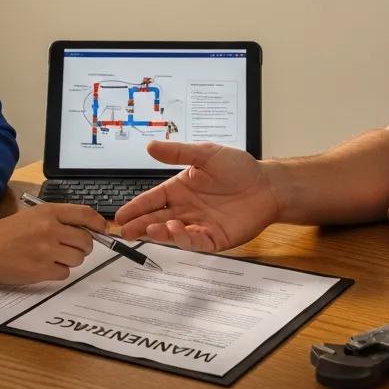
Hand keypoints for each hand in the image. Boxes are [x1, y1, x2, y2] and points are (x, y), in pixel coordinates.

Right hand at [0, 202, 105, 284]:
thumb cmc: (5, 233)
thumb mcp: (31, 216)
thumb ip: (57, 219)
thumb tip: (85, 228)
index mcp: (48, 212)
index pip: (85, 214)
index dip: (98, 223)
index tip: (101, 229)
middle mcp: (50, 229)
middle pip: (86, 241)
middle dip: (83, 246)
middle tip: (73, 248)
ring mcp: (46, 251)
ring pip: (77, 259)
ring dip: (70, 260)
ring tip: (53, 257)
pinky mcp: (41, 271)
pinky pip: (64, 274)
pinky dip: (58, 272)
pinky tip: (44, 266)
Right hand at [113, 141, 278, 251]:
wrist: (267, 185)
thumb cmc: (239, 168)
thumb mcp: (206, 154)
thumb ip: (177, 153)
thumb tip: (150, 146)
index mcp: (180, 188)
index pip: (152, 199)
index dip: (136, 207)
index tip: (120, 215)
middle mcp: (186, 208)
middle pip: (157, 219)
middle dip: (140, 226)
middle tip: (126, 230)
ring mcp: (199, 224)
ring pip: (173, 233)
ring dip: (160, 233)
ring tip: (150, 229)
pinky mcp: (214, 238)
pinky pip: (195, 242)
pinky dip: (184, 239)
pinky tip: (177, 231)